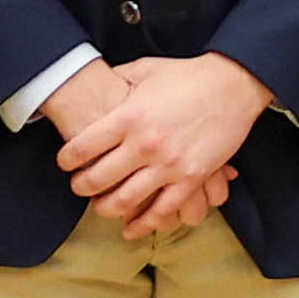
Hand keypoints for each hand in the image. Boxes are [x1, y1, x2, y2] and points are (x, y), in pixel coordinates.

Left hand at [55, 52, 267, 242]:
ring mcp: (168, 165)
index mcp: (128, 117)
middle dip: (81, 187)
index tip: (65, 162)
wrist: (232, 85)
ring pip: (125, 201)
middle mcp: (144, 144)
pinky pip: (162, 211)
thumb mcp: (145, 70)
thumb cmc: (187, 75)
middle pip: (97, 179)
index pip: (81, 149)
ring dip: (106, 209)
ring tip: (101, 207)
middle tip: (79, 186)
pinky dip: (143, 224)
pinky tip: (131, 228)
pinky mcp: (191, 179)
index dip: (66, 160)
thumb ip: (117, 79)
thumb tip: (97, 82)